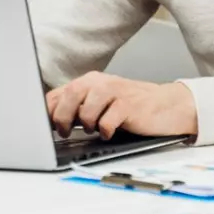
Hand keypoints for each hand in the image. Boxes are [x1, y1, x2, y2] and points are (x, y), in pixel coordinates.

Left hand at [46, 72, 197, 139]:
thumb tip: (49, 120)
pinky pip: (106, 123)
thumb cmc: (130, 107)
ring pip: (86, 110)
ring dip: (86, 124)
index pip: (57, 94)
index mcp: (89, 82)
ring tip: (94, 129)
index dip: (48, 112)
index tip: (47, 127)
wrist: (166, 106)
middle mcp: (100, 83)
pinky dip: (105, 131)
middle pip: (69, 96)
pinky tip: (111, 131)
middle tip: (65, 132)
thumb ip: (77, 107)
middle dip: (61, 118)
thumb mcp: (100, 103)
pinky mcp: (129, 105)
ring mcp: (115, 92)